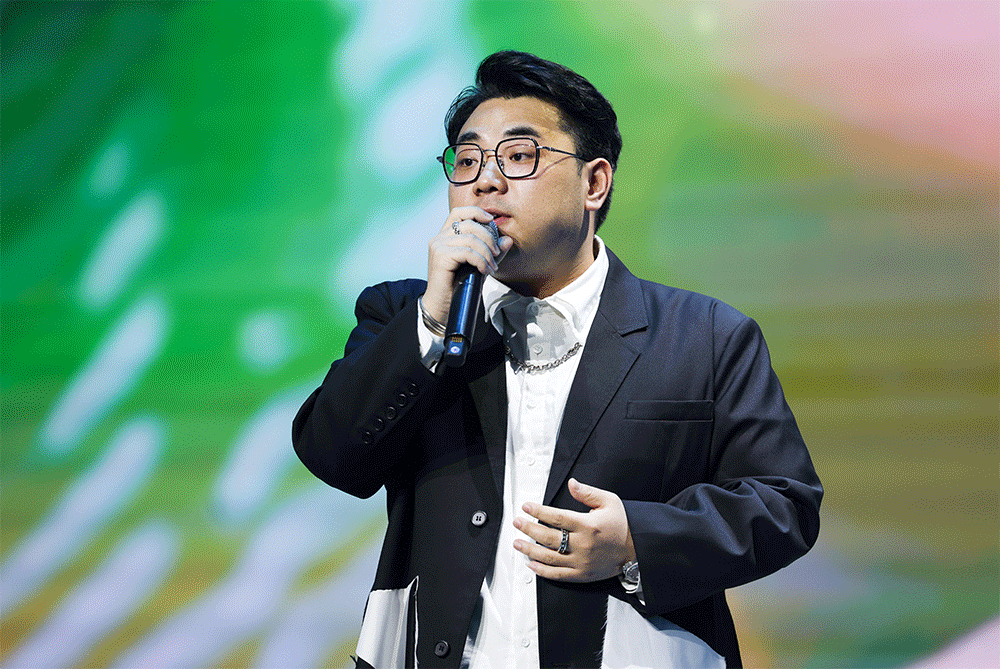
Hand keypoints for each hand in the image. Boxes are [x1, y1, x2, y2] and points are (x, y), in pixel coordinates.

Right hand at [423, 206, 513, 323]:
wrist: (444, 307)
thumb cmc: (459, 286)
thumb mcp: (480, 265)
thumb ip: (492, 252)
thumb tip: (507, 240)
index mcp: (446, 236)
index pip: (459, 212)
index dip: (476, 212)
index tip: (491, 220)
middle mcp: (439, 238)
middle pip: (469, 224)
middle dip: (488, 238)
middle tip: (496, 254)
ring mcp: (438, 246)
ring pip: (470, 238)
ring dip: (486, 253)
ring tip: (492, 267)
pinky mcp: (440, 257)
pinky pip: (467, 252)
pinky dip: (481, 261)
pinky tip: (484, 271)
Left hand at [513, 478, 636, 582]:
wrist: (637, 550)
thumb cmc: (622, 524)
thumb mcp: (609, 502)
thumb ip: (588, 493)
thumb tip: (571, 483)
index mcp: (588, 525)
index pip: (557, 518)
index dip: (538, 512)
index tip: (526, 507)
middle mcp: (583, 545)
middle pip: (548, 537)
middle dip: (529, 529)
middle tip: (517, 523)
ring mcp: (581, 562)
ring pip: (548, 557)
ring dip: (529, 550)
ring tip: (517, 542)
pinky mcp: (582, 575)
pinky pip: (557, 575)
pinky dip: (541, 571)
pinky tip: (530, 564)